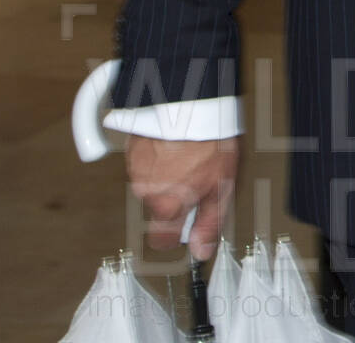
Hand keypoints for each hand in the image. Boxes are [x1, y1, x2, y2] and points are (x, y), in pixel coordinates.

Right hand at [125, 135, 236, 259]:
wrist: (189, 104)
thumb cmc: (208, 142)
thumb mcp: (222, 186)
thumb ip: (210, 223)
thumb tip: (202, 251)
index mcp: (166, 206)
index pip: (162, 241)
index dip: (176, 235)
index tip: (186, 227)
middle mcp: (146, 192)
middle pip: (159, 210)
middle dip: (176, 200)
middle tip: (197, 179)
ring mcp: (136, 171)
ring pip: (153, 186)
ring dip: (168, 178)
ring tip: (189, 158)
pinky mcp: (132, 151)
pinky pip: (146, 165)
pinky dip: (159, 160)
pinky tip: (175, 147)